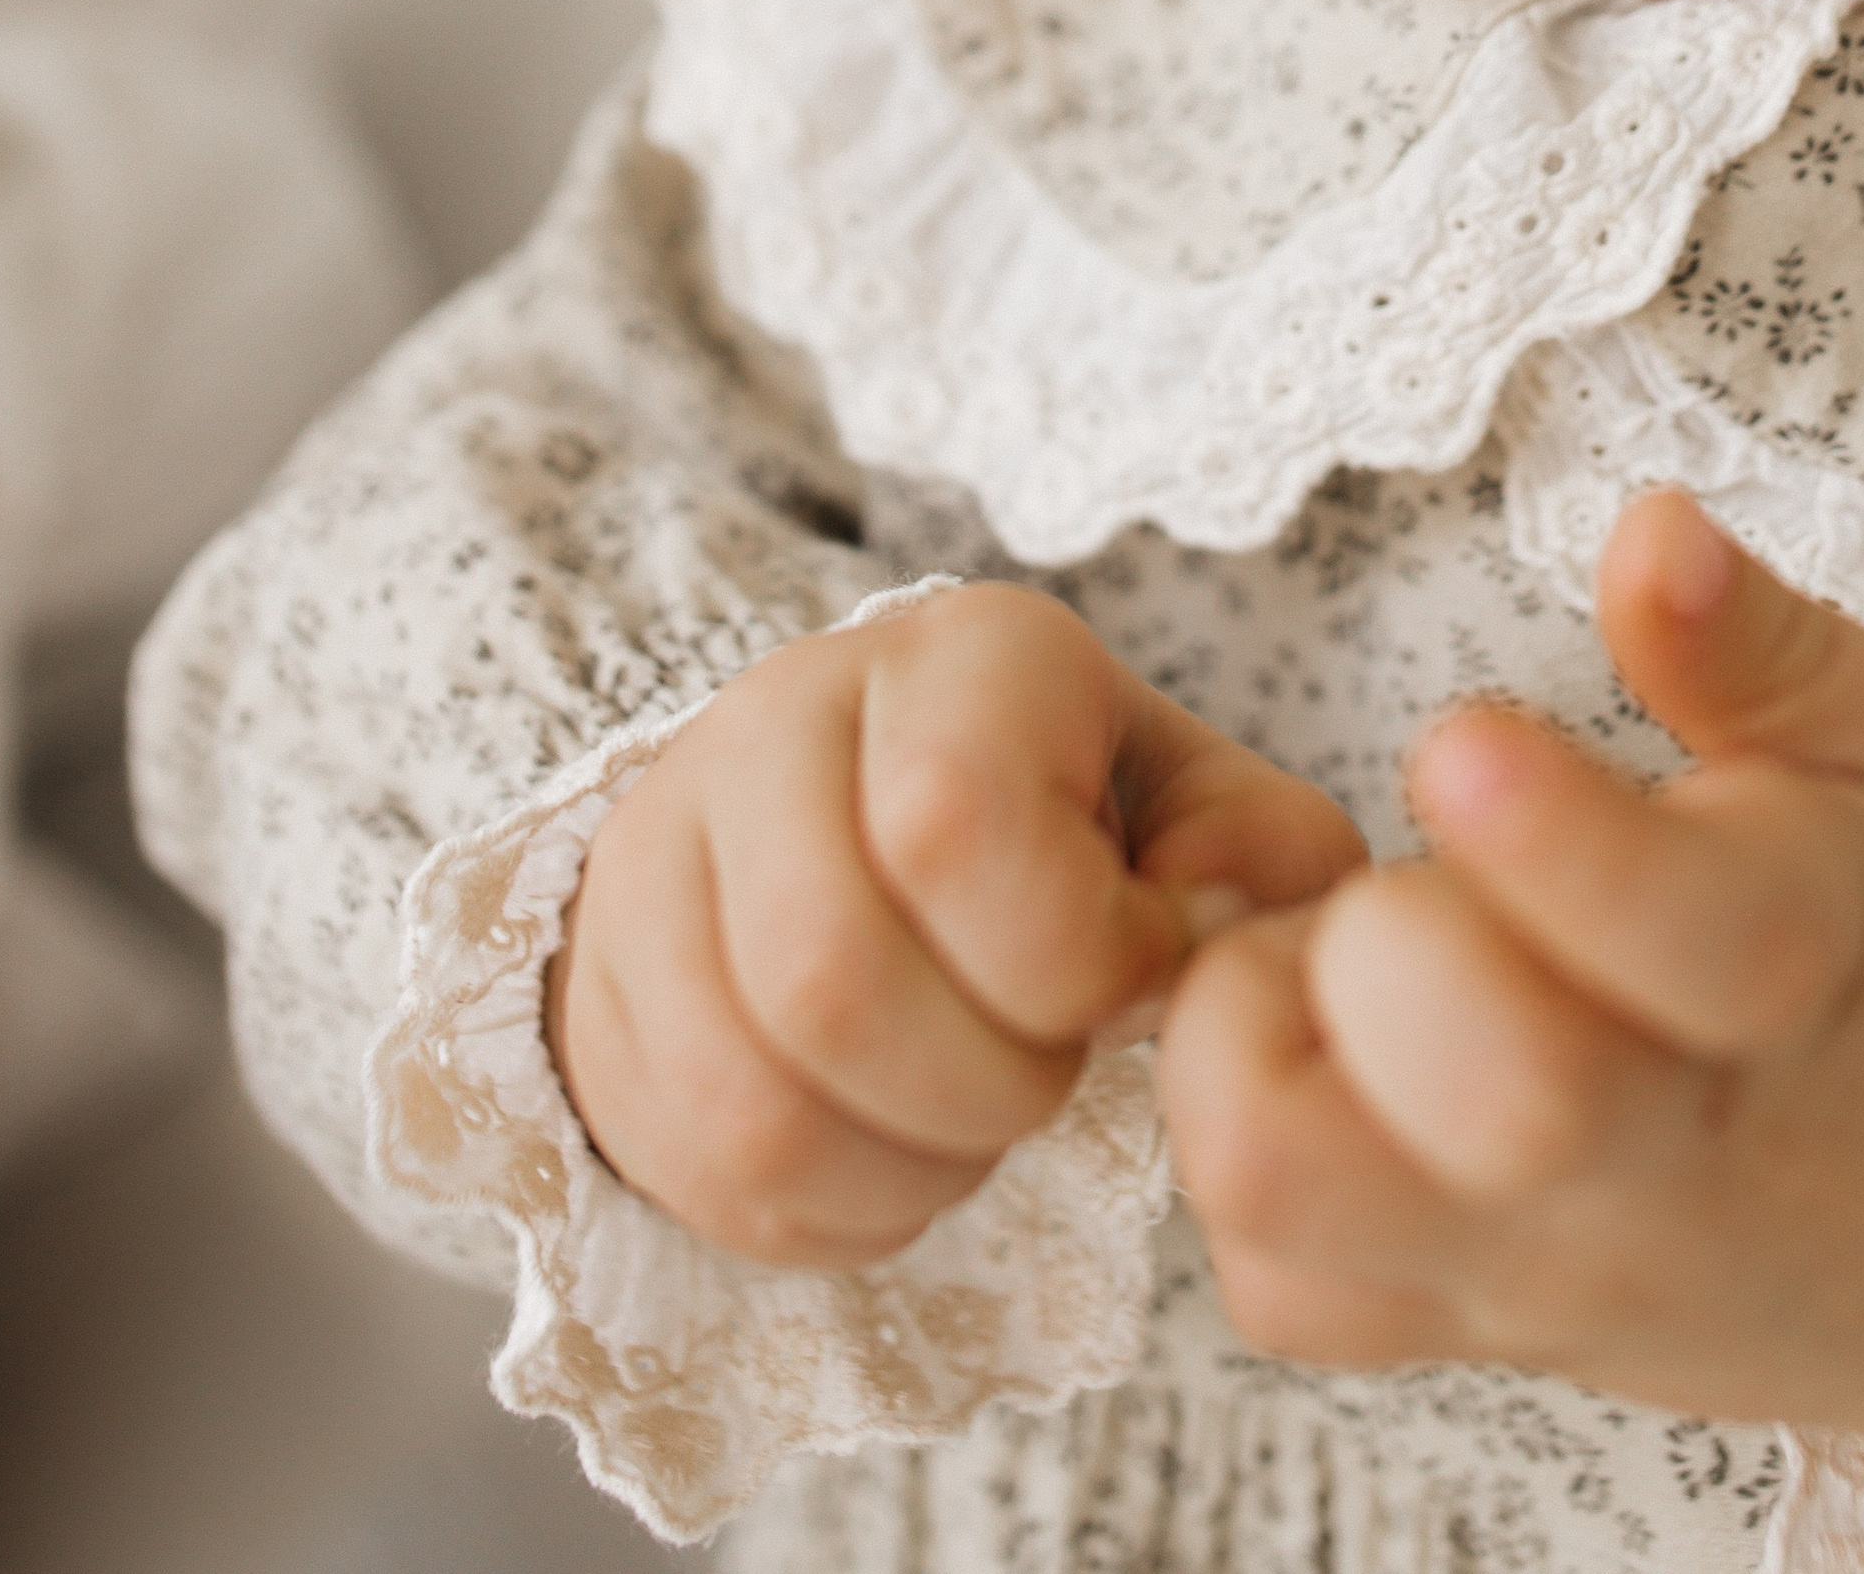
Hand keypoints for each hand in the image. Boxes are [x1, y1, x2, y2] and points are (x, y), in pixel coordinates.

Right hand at [551, 582, 1365, 1271]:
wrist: (877, 817)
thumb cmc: (1072, 817)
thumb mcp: (1196, 804)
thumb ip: (1261, 859)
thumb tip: (1219, 934)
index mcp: (953, 655)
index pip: (955, 824)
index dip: (1069, 959)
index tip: (1129, 982)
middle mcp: (777, 716)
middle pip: (833, 978)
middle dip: (983, 1088)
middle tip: (1049, 1075)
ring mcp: (661, 846)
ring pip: (751, 1096)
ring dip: (902, 1163)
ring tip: (974, 1119)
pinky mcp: (601, 978)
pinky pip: (694, 1163)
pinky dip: (825, 1209)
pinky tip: (894, 1153)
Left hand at [1161, 493, 1863, 1557]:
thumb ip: (1766, 647)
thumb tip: (1647, 529)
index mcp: (1808, 980)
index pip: (1675, 937)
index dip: (1548, 834)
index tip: (1468, 739)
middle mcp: (1667, 1157)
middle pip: (1469, 1100)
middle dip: (1378, 939)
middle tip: (1411, 864)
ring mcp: (1552, 1269)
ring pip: (1292, 1200)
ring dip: (1257, 1036)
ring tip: (1352, 955)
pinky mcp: (1474, 1333)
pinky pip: (1276, 1280)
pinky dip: (1249, 1147)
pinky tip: (1340, 1051)